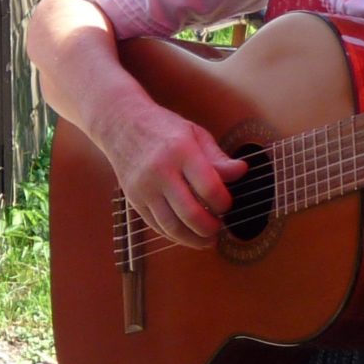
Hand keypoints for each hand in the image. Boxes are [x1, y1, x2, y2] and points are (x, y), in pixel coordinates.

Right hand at [103, 100, 247, 248]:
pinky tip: (187, 234)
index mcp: (181, 150)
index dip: (224, 203)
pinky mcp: (133, 199)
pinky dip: (174, 235)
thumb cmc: (163, 128)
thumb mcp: (195, 134)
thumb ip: (218, 158)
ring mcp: (144, 187)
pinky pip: (156, 226)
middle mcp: (160, 170)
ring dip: (193, 239)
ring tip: (207, 239)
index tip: (227, 205)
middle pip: (191, 213)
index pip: (209, 187)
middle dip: (211, 227)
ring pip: (172, 226)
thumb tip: (242, 171)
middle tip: (220, 228)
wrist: (121, 124)